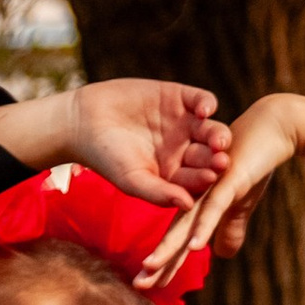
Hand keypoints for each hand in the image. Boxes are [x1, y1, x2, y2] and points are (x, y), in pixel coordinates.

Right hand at [0, 82, 230, 209]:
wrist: (83, 121)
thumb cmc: (106, 158)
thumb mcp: (132, 180)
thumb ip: (159, 194)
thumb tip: (189, 206)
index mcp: (178, 174)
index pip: (199, 179)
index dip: (205, 179)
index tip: (210, 180)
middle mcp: (186, 150)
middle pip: (210, 155)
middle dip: (216, 158)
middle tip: (221, 162)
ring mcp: (185, 123)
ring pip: (211, 129)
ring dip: (217, 134)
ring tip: (218, 139)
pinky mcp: (179, 97)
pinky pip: (200, 100)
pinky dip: (205, 103)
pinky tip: (204, 110)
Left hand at [140, 92, 304, 289]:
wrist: (270, 131)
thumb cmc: (253, 164)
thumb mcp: (241, 203)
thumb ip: (230, 228)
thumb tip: (222, 255)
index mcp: (198, 204)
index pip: (178, 238)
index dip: (164, 262)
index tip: (145, 284)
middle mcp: (197, 197)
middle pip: (174, 234)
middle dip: (158, 261)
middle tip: (139, 284)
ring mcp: (210, 189)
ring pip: (185, 222)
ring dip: (168, 247)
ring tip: (150, 267)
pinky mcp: (228, 181)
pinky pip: (214, 206)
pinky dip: (204, 226)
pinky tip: (195, 246)